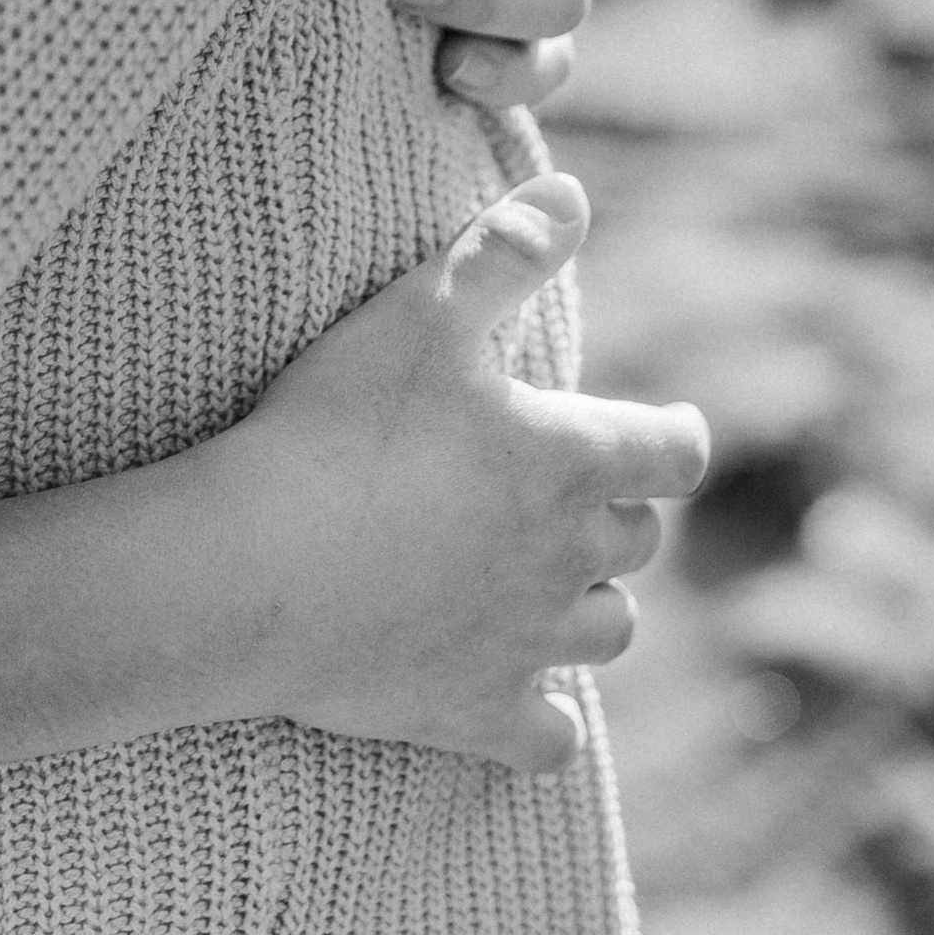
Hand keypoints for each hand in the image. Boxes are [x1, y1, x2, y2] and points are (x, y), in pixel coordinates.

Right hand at [217, 172, 705, 770]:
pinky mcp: (474, 712)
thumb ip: (503, 252)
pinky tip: (532, 706)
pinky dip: (549, 723)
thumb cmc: (339, 427)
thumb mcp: (420, 313)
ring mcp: (525, 644)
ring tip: (554, 585)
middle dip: (620, 513)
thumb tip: (574, 194)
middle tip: (580, 491)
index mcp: (568, 462)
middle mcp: (567, 559)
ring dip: (594, 607)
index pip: (672, 451)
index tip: (672, 427)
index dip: (675, 433)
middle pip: (638, 542)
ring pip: (608, 635)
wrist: (258, 568)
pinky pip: (548, 740)